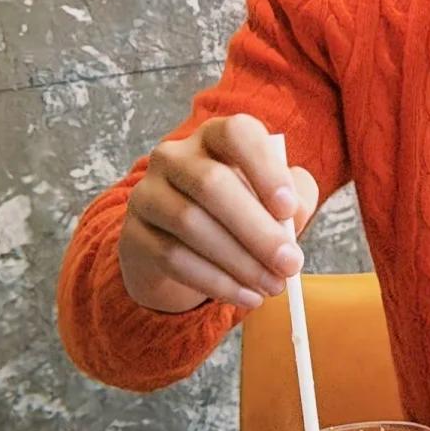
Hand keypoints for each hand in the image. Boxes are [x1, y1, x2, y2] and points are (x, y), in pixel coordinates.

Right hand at [118, 114, 318, 313]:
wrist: (179, 248)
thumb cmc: (238, 215)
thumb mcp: (273, 201)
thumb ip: (295, 200)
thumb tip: (294, 215)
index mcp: (215, 137)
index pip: (236, 134)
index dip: (264, 169)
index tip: (289, 208)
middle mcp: (175, 157)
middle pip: (211, 184)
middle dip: (257, 229)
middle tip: (290, 264)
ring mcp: (148, 193)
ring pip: (191, 223)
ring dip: (240, 262)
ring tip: (273, 286)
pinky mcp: (134, 234)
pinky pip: (174, 258)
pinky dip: (217, 282)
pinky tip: (246, 296)